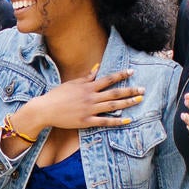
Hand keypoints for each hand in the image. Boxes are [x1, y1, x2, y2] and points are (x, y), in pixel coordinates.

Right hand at [19, 69, 141, 132]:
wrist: (45, 109)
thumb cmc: (57, 95)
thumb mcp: (72, 83)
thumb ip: (86, 77)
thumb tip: (97, 67)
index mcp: (87, 87)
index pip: (108, 79)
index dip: (121, 75)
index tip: (132, 72)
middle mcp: (91, 97)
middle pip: (114, 92)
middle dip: (130, 90)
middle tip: (143, 89)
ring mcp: (89, 109)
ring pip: (113, 105)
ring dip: (128, 102)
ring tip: (139, 100)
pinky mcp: (86, 121)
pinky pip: (105, 121)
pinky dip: (117, 121)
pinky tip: (128, 120)